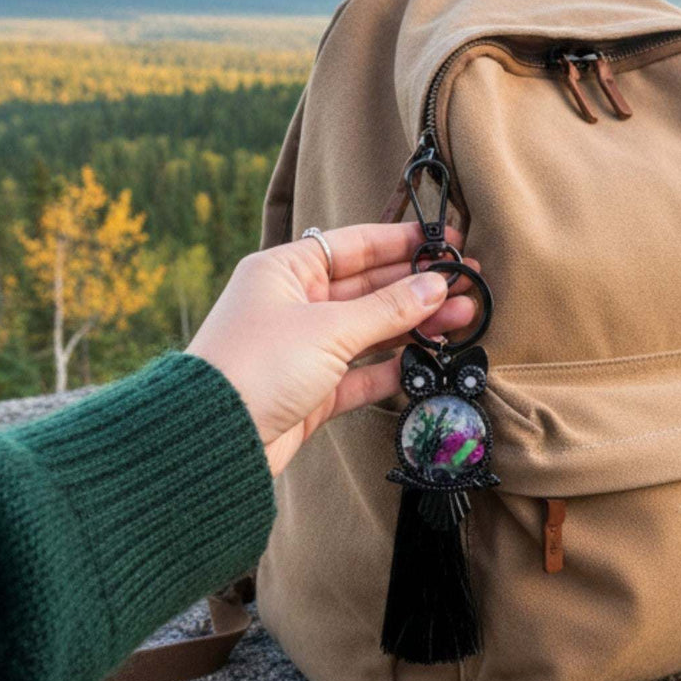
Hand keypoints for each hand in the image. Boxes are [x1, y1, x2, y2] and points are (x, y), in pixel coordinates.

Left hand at [188, 223, 477, 475]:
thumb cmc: (257, 365)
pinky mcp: (312, 391)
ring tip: (464, 316)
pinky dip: (395, 366)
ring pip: (371, 330)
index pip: (354, 245)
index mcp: (286, 271)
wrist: (213, 441)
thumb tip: (435, 287)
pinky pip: (362, 372)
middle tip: (467, 281)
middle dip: (419, 284)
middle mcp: (294, 305)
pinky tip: (430, 358)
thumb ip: (388, 309)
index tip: (446, 240)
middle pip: (369, 287)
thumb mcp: (329, 328)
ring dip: (416, 324)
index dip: (402, 242)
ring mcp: (304, 349)